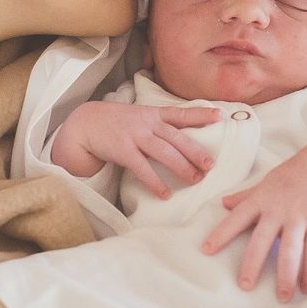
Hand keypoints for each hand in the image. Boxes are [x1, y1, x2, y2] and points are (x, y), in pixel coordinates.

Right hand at [54, 101, 218, 197]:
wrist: (86, 123)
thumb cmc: (118, 122)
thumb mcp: (141, 116)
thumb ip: (160, 124)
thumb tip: (185, 139)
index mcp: (154, 114)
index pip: (181, 113)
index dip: (200, 114)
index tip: (219, 115)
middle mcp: (147, 123)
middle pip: (177, 138)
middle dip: (195, 151)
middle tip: (211, 165)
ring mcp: (135, 135)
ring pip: (164, 152)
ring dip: (181, 167)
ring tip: (195, 179)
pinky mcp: (122, 150)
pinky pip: (142, 169)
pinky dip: (155, 182)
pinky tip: (166, 194)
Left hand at [203, 143, 306, 300]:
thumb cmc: (293, 175)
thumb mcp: (266, 183)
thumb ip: (246, 196)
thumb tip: (223, 203)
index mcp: (262, 200)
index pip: (237, 218)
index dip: (221, 234)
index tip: (206, 251)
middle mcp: (278, 210)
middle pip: (262, 240)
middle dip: (252, 264)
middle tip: (245, 286)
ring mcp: (300, 217)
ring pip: (291, 251)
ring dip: (287, 276)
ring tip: (283, 296)